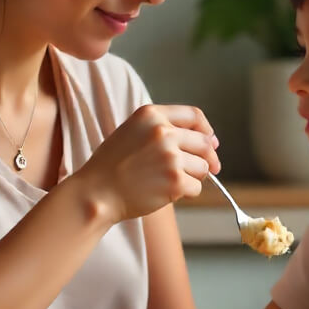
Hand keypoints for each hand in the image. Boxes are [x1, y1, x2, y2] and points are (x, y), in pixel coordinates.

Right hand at [77, 104, 219, 220]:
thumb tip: (211, 141)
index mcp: (151, 115)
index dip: (206, 130)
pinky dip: (186, 193)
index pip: (194, 115)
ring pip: (202, 167)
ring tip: (168, 181)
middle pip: (204, 143)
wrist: (96, 193)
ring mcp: (170, 156)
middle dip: (206, 158)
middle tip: (198, 171)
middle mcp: (163, 131)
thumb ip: (165, 129)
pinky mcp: (175, 180)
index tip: (210, 143)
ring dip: (192, 177)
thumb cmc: (112, 166)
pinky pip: (196, 187)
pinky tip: (166, 192)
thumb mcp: (133, 131)